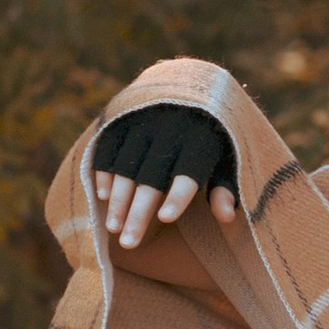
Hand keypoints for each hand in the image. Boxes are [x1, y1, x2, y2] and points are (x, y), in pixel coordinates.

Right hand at [92, 102, 239, 251]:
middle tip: (129, 244)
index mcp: (200, 140)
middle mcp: (170, 128)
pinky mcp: (122, 117)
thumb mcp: (227, 160)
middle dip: (138, 211)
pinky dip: (103, 171)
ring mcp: (142, 120)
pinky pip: (108, 147)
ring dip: (117, 198)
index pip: (188, 171)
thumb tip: (228, 218)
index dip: (178, 195)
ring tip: (112, 229)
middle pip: (151, 176)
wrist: (189, 85)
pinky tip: (101, 196)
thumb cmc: (212, 138)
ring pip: (126, 165)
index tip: (166, 220)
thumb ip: (224, 188)